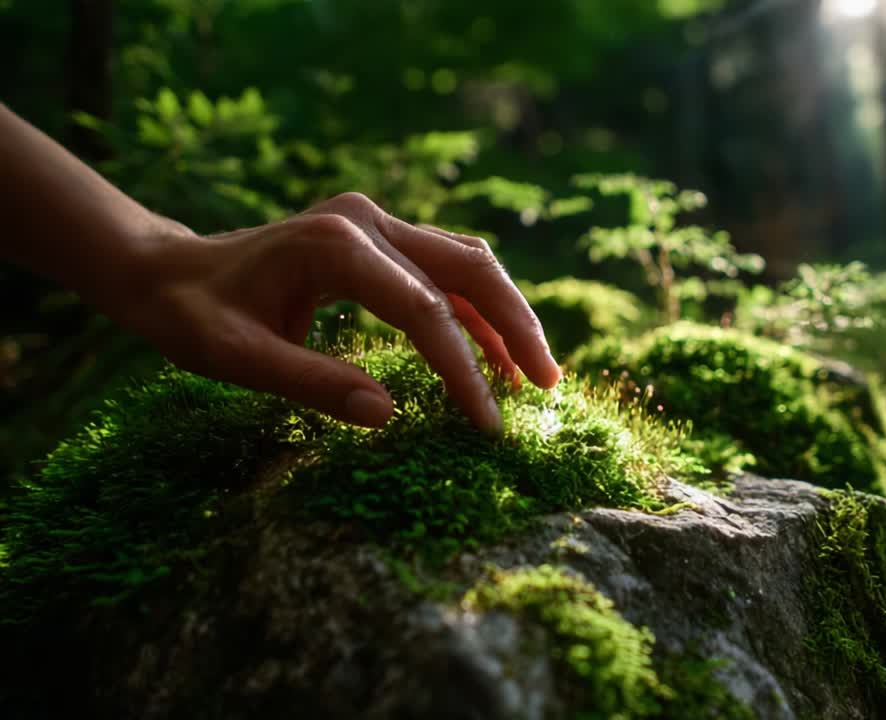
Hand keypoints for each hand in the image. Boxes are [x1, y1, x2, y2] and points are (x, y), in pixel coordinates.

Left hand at [95, 192, 559, 431]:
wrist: (167, 271)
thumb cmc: (193, 316)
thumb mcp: (238, 358)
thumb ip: (313, 383)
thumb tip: (388, 417)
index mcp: (335, 244)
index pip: (423, 309)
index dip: (462, 368)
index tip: (488, 423)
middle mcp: (367, 221)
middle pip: (469, 269)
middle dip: (515, 328)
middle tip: (550, 386)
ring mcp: (377, 223)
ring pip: (468, 265)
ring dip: (507, 317)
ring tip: (538, 376)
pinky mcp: (379, 239)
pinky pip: (445, 272)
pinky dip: (476, 313)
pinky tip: (495, 357)